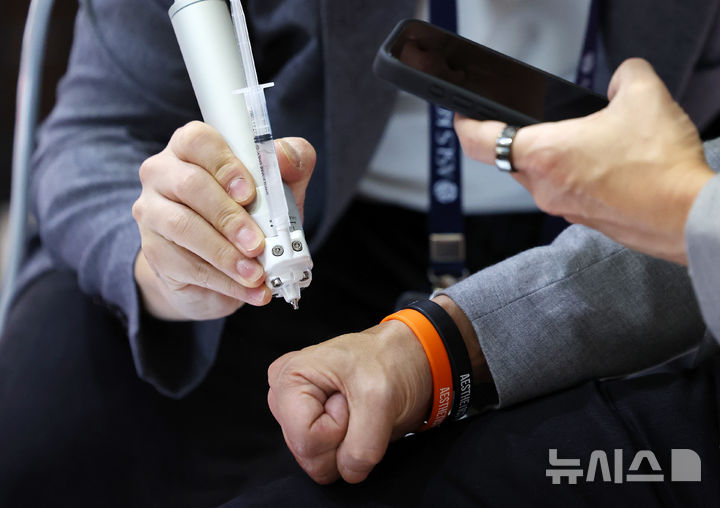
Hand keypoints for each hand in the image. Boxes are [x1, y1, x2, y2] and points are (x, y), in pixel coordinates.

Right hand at [132, 121, 314, 319]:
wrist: (220, 265)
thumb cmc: (250, 213)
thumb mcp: (278, 188)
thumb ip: (290, 164)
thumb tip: (286, 159)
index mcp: (191, 147)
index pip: (198, 140)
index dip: (224, 165)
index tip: (249, 193)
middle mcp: (162, 173)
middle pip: (190, 185)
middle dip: (229, 217)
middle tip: (257, 244)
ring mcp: (152, 212)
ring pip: (183, 227)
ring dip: (224, 254)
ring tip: (256, 274)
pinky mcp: (154, 250)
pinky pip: (185, 265)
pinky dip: (223, 281)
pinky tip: (249, 289)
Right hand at [267, 320, 431, 483]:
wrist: (409, 359)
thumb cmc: (392, 362)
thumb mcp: (381, 399)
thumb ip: (361, 447)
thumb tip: (349, 471)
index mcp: (288, 377)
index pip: (305, 439)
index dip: (338, 430)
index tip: (353, 401)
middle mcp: (284, 396)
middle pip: (307, 455)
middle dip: (342, 439)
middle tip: (357, 405)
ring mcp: (296, 413)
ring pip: (317, 462)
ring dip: (347, 442)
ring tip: (357, 408)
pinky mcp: (311, 426)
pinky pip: (326, 460)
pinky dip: (348, 446)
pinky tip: (354, 417)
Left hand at [455, 58, 713, 263]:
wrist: (685, 216)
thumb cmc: (658, 169)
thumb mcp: (643, 97)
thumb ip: (624, 77)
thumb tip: (622, 78)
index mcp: (543, 155)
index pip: (479, 141)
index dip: (464, 125)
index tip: (461, 116)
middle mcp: (543, 187)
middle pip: (511, 157)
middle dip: (522, 136)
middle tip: (538, 120)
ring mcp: (561, 207)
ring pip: (540, 175)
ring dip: (555, 156)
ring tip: (589, 138)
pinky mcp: (582, 219)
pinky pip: (566, 191)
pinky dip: (576, 175)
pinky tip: (607, 163)